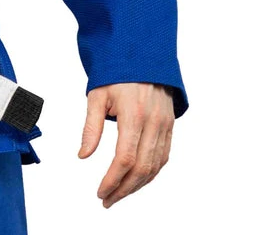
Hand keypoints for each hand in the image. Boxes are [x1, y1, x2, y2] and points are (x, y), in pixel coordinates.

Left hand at [77, 81, 173, 208]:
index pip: (125, 159)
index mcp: (134, 114)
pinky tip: (138, 180)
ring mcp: (165, 125)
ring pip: (155, 167)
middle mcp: (153, 123)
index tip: (101, 192)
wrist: (143, 54)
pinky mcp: (170, 126)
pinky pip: (163, 157)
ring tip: (120, 194)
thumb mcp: (97, 94)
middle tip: (107, 199)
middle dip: (124, 189)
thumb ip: (91, 127)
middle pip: (142, 169)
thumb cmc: (117, 71)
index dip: (112, 180)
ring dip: (138, 186)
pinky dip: (151, 173)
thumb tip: (83, 155)